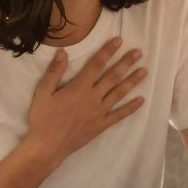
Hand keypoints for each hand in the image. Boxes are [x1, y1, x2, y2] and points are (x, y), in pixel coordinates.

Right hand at [25, 37, 146, 161]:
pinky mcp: (101, 125)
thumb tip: (62, 52)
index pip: (96, 64)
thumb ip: (54, 72)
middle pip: (113, 76)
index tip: (119, 41)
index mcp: (79, 87)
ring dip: (133, 81)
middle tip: (139, 53)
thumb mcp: (43, 93)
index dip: (108, 51)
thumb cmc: (43, 118)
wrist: (48, 146)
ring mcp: (99, 112)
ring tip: (144, 71)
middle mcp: (93, 97)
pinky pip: (120, 115)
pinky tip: (141, 100)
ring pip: (119, 93)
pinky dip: (131, 108)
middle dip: (126, 63)